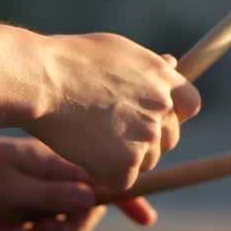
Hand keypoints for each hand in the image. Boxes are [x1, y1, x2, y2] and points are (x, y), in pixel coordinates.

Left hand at [0, 136, 156, 230]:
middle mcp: (53, 179)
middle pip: (77, 216)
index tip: (146, 219)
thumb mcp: (12, 187)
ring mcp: (38, 194)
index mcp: (59, 166)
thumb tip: (93, 197)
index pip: (101, 182)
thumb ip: (52, 194)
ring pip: (50, 230)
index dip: (126, 200)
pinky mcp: (20, 208)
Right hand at [24, 33, 201, 190]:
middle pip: (168, 139)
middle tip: (108, 132)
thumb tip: (173, 64)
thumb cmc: (69, 60)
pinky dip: (103, 173)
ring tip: (90, 136)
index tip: (150, 118)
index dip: (170, 115)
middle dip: (144, 140)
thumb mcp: (118, 51)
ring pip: (146, 161)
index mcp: (164, 78)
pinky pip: (122, 179)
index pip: (189, 105)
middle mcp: (162, 107)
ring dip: (123, 158)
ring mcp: (146, 136)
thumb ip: (148, 66)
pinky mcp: (127, 165)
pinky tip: (82, 151)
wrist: (41, 79)